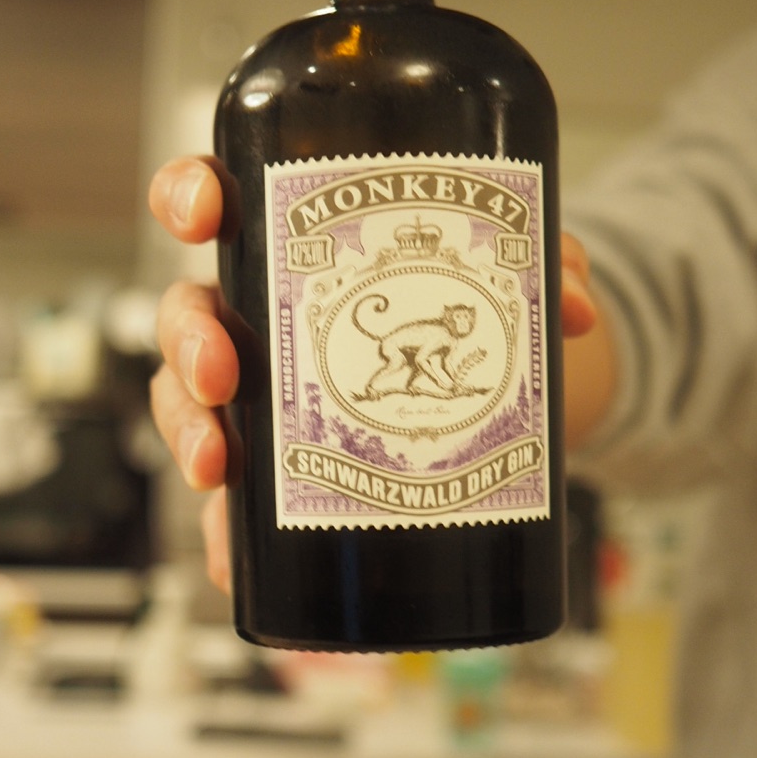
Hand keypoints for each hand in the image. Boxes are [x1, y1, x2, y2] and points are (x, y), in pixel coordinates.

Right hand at [149, 155, 601, 591]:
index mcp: (298, 246)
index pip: (221, 201)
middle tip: (221, 375)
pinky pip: (235, 506)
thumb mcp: (518, 270)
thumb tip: (570, 304)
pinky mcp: (285, 473)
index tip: (202, 213)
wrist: (517, 390)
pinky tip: (232, 561)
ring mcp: (267, 397)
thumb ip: (548, 265)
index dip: (190, 196)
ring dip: (187, 433)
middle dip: (187, 342)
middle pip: (187, 313)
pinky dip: (226, 536)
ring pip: (189, 404)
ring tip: (217, 469)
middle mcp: (265, 317)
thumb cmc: (486, 306)